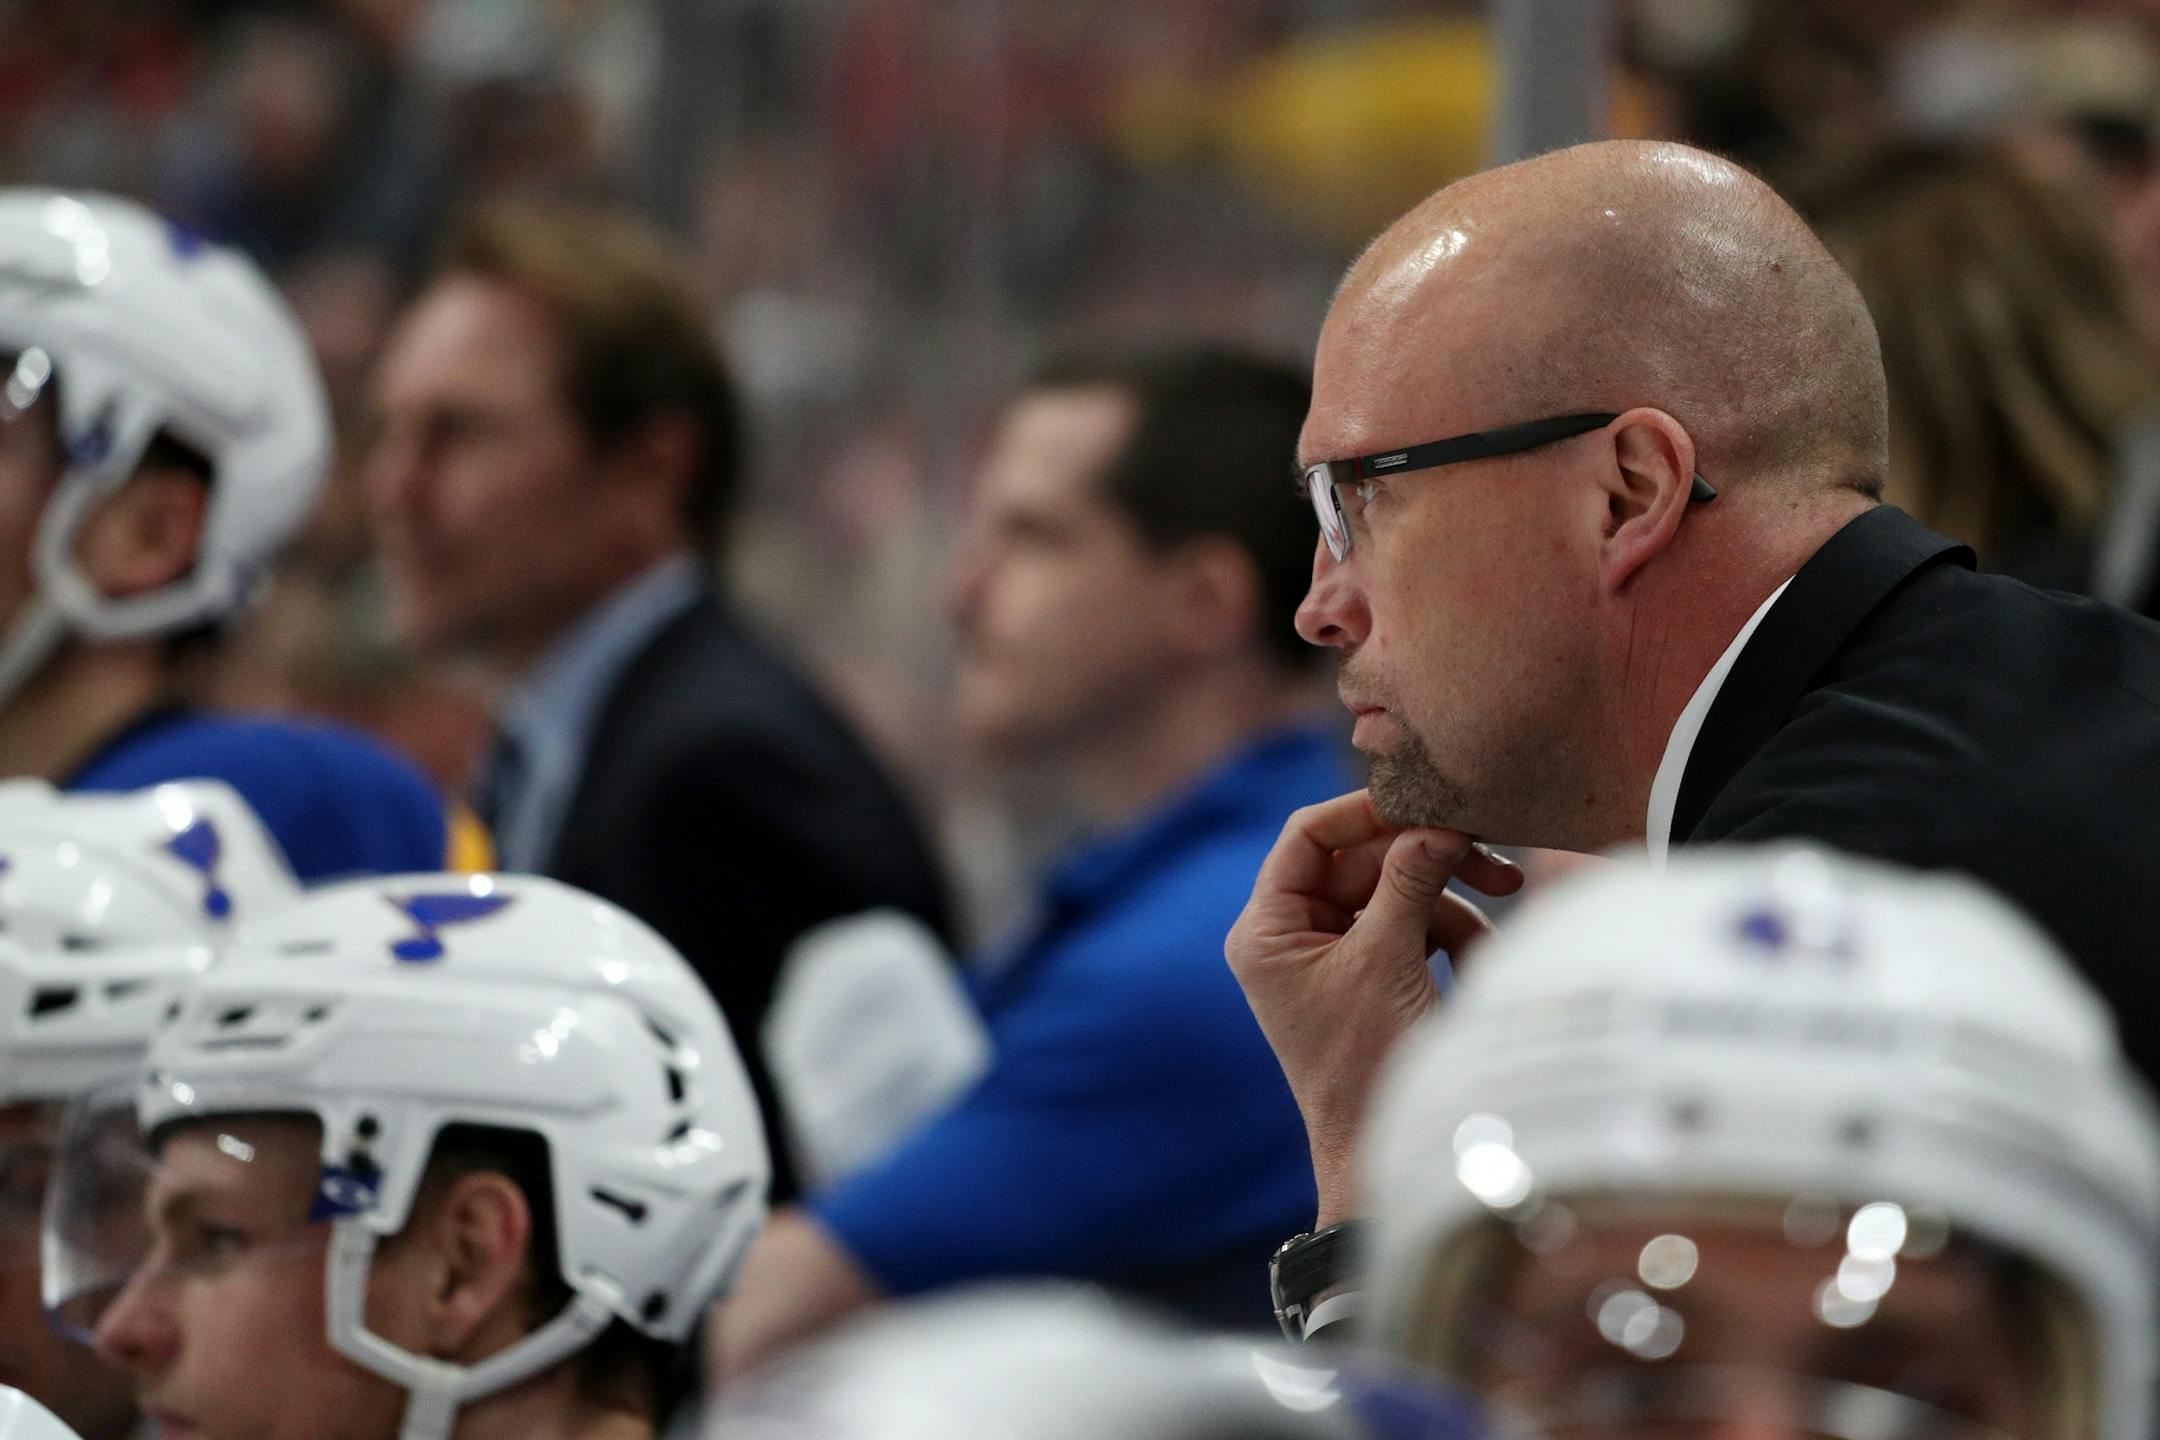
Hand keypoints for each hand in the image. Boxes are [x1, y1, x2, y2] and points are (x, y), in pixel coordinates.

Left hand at [1226, 790, 1521, 1227]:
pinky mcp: (1368, 976)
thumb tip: (1437, 821)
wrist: (1382, 1152)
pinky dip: (1450, 940)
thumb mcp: (1387, 961)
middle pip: (1362, 861)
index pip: (1307, 836)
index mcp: (1267, 929)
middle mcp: (1291, 935)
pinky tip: (1480, 966)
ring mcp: (1330, 955)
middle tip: (1496, 863)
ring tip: (1491, 941)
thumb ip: (1409, 880)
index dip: (1364, 812)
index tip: (1426, 803)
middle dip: (1428, 865)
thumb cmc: (1367, 1063)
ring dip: (1449, 910)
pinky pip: (1412, 929)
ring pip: (1396, 893)